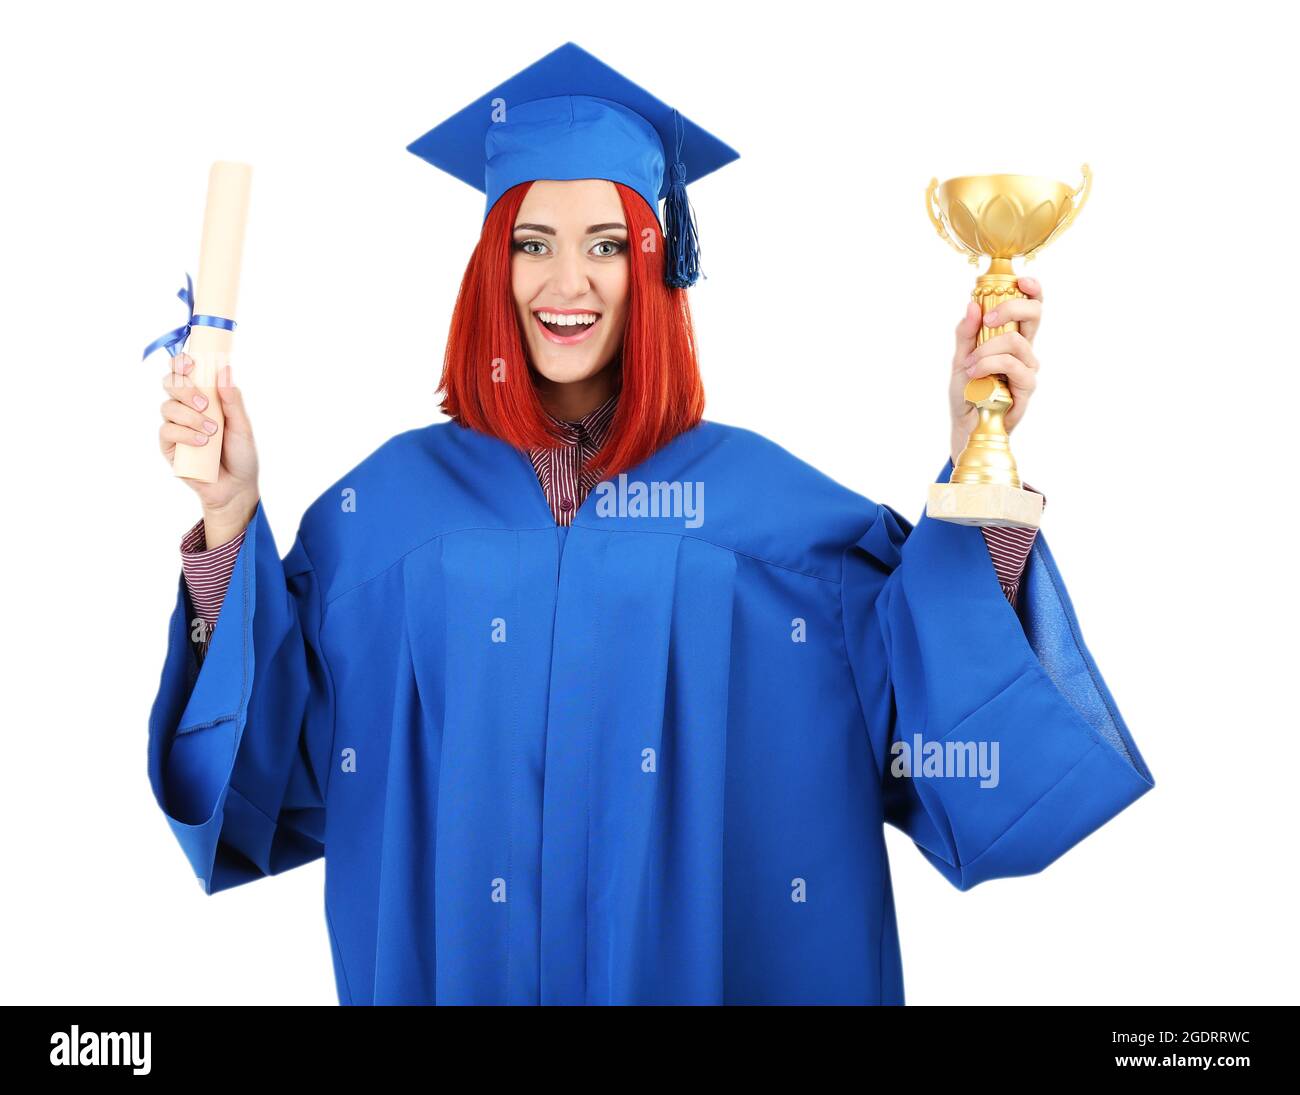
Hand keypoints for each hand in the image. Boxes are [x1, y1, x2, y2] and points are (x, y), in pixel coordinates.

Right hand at [159, 353, 259, 545]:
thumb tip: (225, 370)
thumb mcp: (243, 426)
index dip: (181, 363)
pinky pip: (167, 431)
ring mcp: (176, 427)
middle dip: (185, 389)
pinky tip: (202, 443)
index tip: (189, 362)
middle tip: (204, 403)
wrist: (236, 488)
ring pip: (168, 407)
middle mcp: (187, 409)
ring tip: (212, 432)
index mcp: (205, 398)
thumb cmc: (241, 455)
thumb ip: (233, 400)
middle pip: (171, 384)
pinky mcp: (169, 446)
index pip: (186, 373)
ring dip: (190, 416)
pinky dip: (185, 434)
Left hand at [948, 275, 1042, 466]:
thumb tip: (972, 304)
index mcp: (1012, 337)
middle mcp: (1025, 349)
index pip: (1030, 306)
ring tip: (969, 365)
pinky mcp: (1027, 387)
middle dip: (1011, 308)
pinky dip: (989, 365)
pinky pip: (1013, 366)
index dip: (1032, 290)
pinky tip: (975, 374)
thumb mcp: (960, 357)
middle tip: (987, 319)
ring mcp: (1028, 367)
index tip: (1022, 280)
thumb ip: (966, 332)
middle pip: (1034, 314)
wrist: (966, 424)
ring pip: (1016, 341)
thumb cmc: (968, 391)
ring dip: (987, 349)